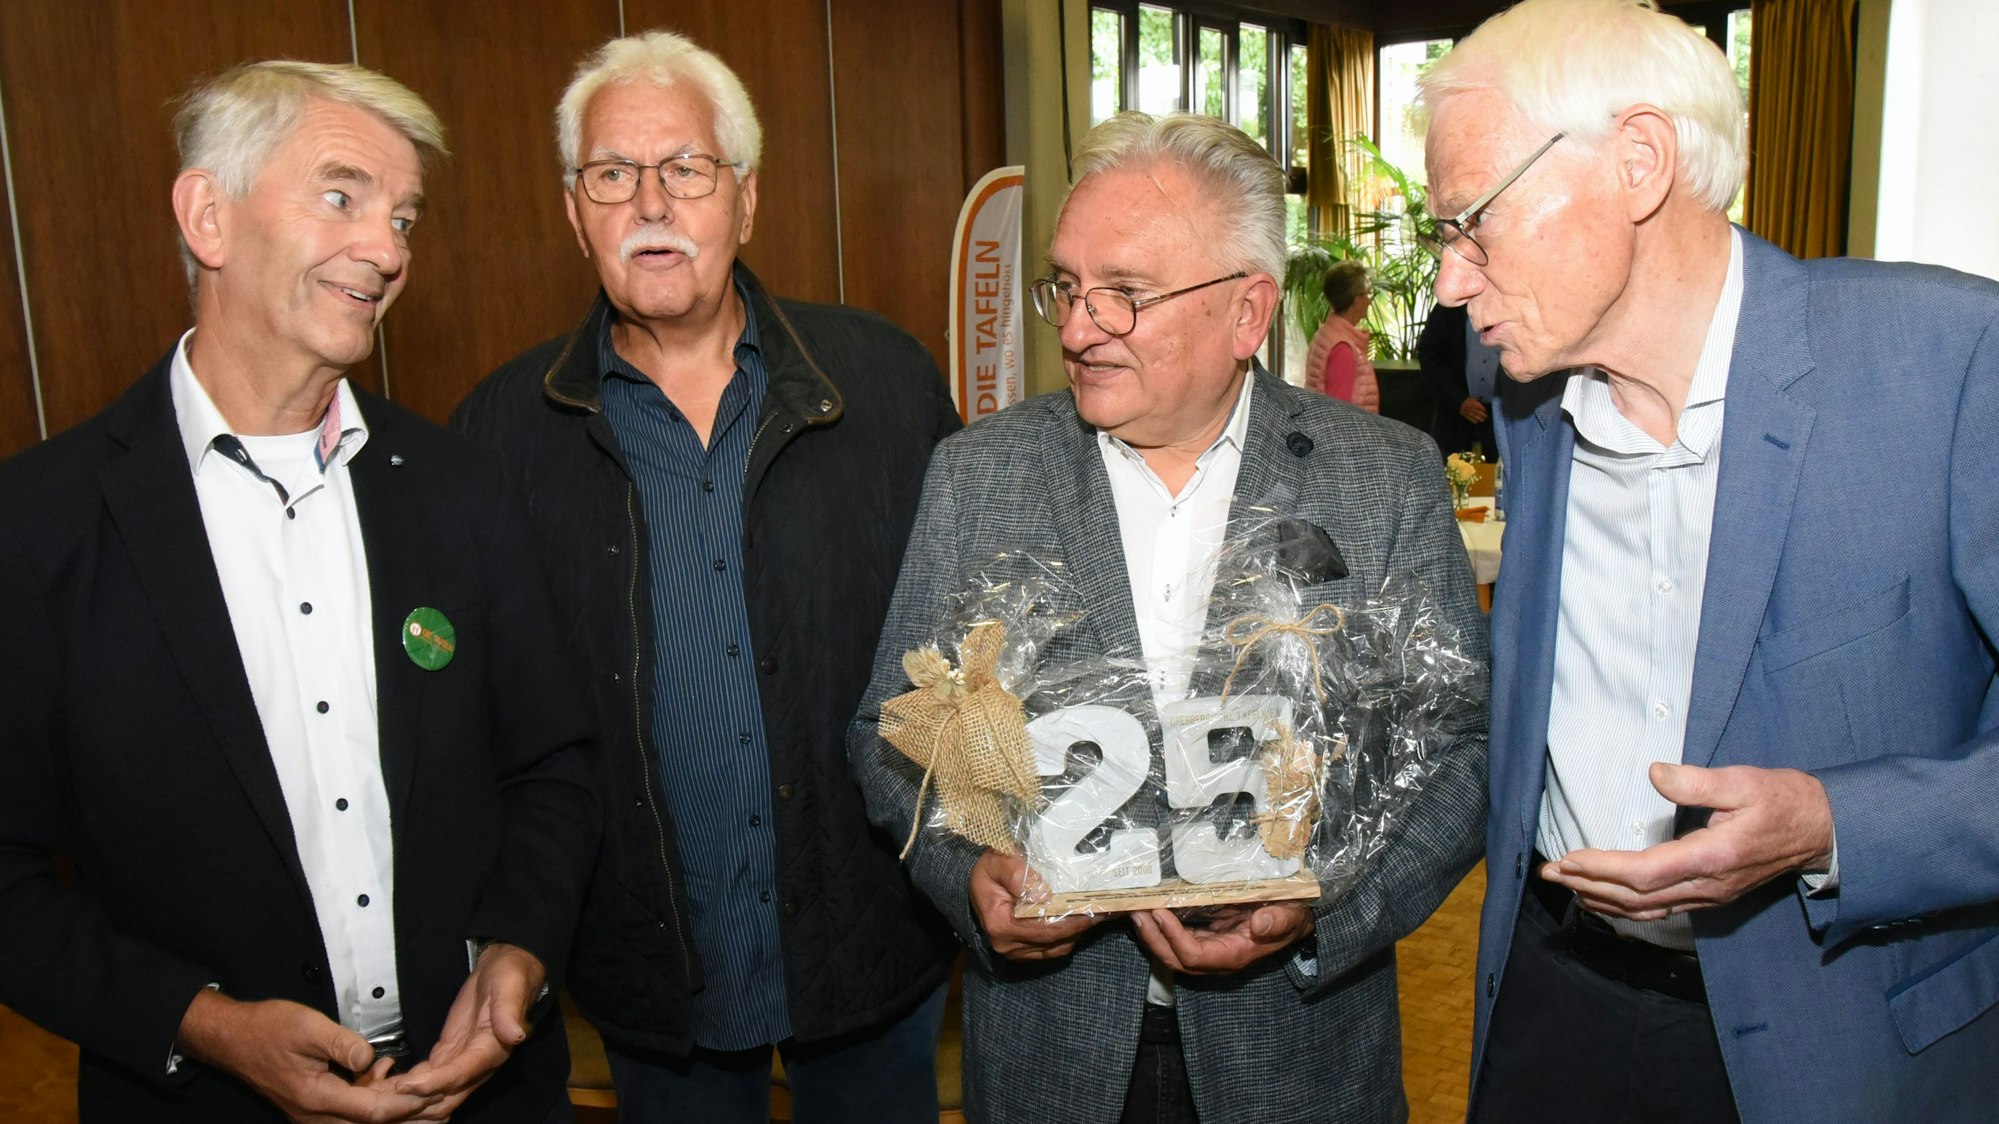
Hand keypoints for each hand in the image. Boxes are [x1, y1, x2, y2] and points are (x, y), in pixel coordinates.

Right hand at [175, 990, 438, 1122]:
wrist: (231, 1038)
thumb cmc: (266, 1029)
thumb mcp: (308, 1027)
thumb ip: (343, 1044)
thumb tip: (371, 1059)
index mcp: (316, 1097)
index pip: (374, 1111)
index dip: (407, 1103)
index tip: (434, 1093)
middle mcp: (315, 1115)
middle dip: (407, 1113)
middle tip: (439, 1099)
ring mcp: (312, 1114)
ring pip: (361, 1121)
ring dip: (390, 1105)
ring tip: (420, 1085)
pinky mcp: (312, 1107)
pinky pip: (349, 1111)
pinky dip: (372, 1096)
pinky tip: (384, 1071)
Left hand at [390, 942, 545, 1118]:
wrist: (505, 971)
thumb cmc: (510, 976)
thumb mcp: (511, 988)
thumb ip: (509, 1012)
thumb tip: (515, 1034)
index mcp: (492, 1050)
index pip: (460, 1074)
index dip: (433, 1083)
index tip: (406, 1085)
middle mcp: (477, 1065)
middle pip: (444, 1098)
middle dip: (415, 1103)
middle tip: (382, 1100)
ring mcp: (460, 1064)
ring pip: (432, 1096)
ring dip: (407, 1101)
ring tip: (376, 1097)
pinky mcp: (447, 1057)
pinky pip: (426, 1081)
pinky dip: (407, 1088)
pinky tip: (385, 1087)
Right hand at [969, 850, 1104, 959]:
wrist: (975, 883)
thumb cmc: (987, 872)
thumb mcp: (997, 863)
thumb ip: (1018, 875)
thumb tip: (1045, 893)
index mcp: (1000, 926)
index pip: (1043, 929)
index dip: (1070, 921)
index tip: (1092, 909)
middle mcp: (1007, 945)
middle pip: (1053, 942)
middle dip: (1080, 926)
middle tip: (1104, 911)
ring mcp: (1015, 951)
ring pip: (1056, 948)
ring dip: (1077, 933)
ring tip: (1097, 915)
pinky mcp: (1023, 951)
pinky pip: (1052, 949)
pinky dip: (1068, 936)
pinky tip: (1081, 921)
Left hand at [1128, 902, 1314, 974]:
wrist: (1292, 919)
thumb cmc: (1290, 916)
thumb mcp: (1291, 915)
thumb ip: (1279, 920)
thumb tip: (1259, 925)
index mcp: (1234, 955)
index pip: (1194, 956)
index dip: (1174, 937)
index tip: (1160, 913)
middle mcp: (1217, 959)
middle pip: (1175, 959)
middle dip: (1152, 938)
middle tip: (1137, 912)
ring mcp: (1208, 950)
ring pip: (1171, 952)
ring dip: (1151, 934)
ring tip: (1136, 910)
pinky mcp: (1204, 938)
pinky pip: (1176, 939)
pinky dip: (1160, 927)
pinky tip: (1149, 909)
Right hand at [1459, 397, 1488, 422]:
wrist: (1458, 403)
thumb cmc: (1466, 400)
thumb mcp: (1471, 398)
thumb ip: (1476, 401)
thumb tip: (1481, 404)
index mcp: (1472, 403)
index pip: (1478, 406)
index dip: (1482, 408)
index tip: (1484, 410)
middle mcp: (1470, 408)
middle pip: (1477, 412)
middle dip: (1482, 414)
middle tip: (1485, 416)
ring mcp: (1467, 411)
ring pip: (1473, 416)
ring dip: (1478, 418)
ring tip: (1482, 420)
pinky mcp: (1464, 415)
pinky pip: (1469, 418)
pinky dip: (1472, 420)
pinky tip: (1476, 422)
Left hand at [1541, 762, 1834, 920]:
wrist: (1822, 831)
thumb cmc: (1782, 801)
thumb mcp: (1743, 781)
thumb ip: (1696, 781)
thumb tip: (1655, 773)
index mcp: (1713, 858)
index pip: (1645, 872)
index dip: (1603, 868)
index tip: (1570, 858)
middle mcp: (1708, 885)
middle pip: (1638, 897)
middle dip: (1589, 884)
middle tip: (1550, 871)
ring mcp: (1710, 896)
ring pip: (1647, 910)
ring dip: (1603, 899)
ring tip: (1567, 885)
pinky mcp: (1711, 897)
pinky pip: (1661, 911)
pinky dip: (1627, 908)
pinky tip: (1605, 899)